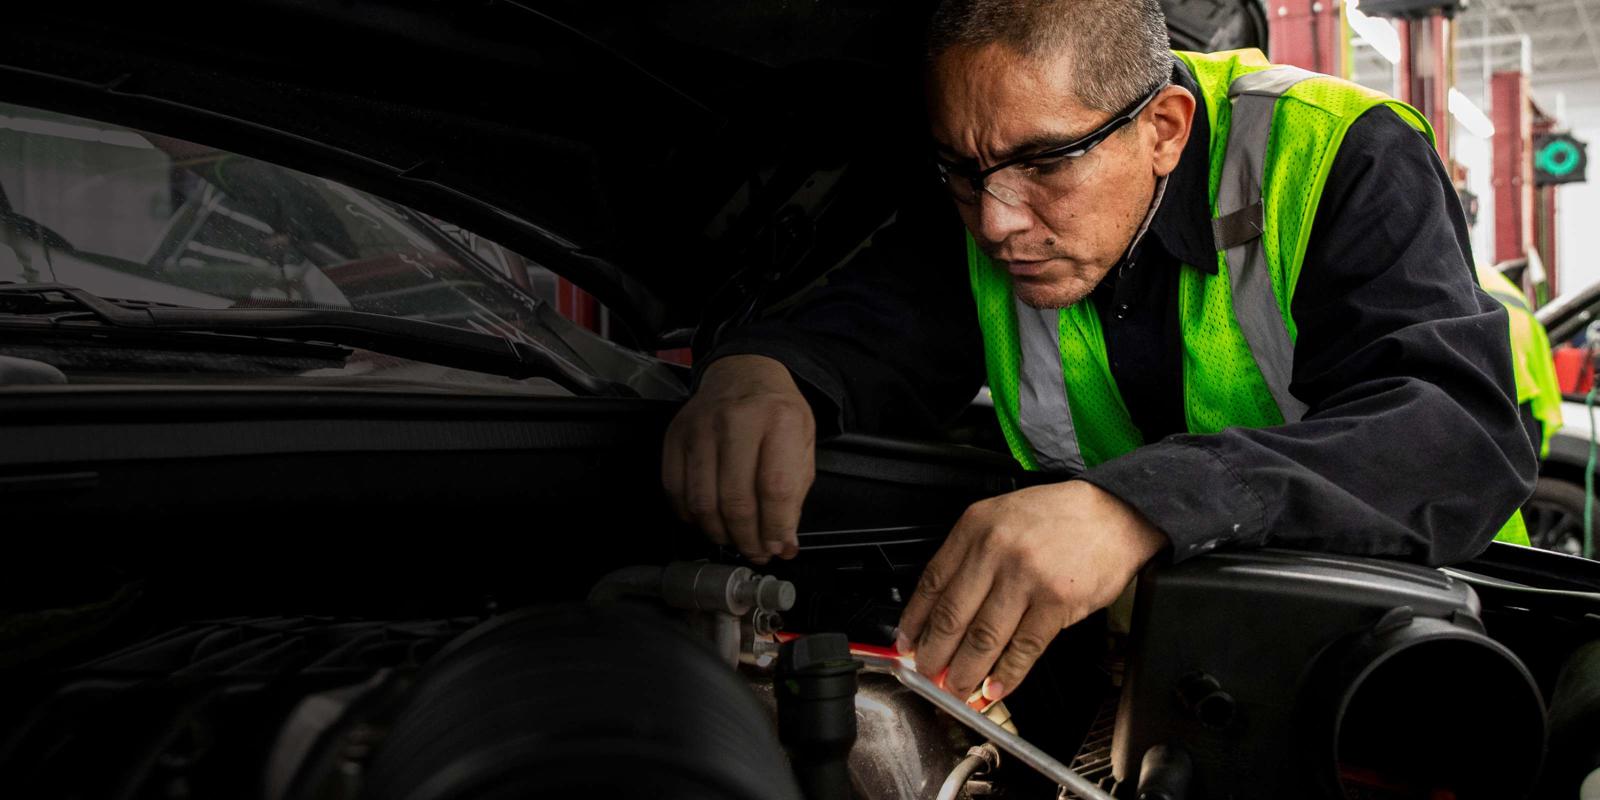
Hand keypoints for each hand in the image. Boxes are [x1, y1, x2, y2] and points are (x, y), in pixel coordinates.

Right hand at [662, 355, 815, 563]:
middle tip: (756, 552)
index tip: (778, 547)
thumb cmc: (776, 411)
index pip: (775, 487)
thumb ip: (795, 494)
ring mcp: (699, 427)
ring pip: (702, 501)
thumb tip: (783, 543)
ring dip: (719, 533)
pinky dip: (690, 515)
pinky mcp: (674, 435)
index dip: (776, 527)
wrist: (744, 372)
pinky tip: (708, 519)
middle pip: (735, 500)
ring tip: (734, 539)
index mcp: (778, 420)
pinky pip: (675, 490)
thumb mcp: (803, 444)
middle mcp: (736, 420)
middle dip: (747, 538)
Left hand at [896, 481, 1165, 702]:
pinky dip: (1005, 676)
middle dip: (934, 655)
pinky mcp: (1056, 603)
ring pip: (983, 638)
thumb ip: (971, 556)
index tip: (907, 644)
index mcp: (975, 527)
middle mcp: (996, 551)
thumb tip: (941, 610)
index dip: (915, 621)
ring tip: (957, 690)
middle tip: (927, 674)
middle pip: (952, 616)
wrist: (1114, 514)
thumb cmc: (1058, 518)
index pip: (932, 582)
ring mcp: (1026, 578)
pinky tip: (994, 690)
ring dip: (965, 673)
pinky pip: (1023, 649)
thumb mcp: (1002, 518)